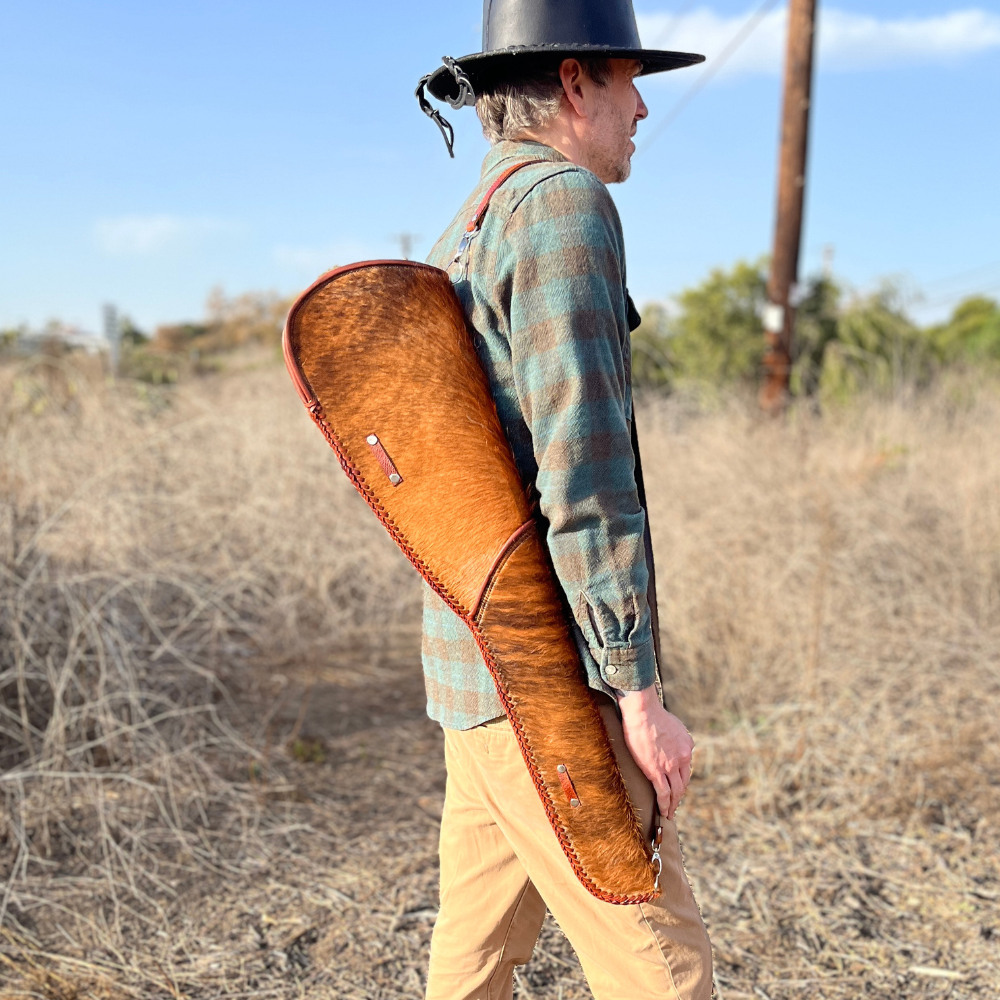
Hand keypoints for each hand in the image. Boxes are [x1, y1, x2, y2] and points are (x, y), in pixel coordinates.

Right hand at [617, 685, 693, 820]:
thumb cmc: (652, 712)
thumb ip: (674, 737)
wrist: (643, 711)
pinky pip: (663, 792)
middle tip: (674, 805)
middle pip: (683, 782)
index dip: (681, 780)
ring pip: (675, 791)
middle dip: (679, 796)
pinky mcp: (656, 770)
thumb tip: (670, 742)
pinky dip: (665, 805)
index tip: (677, 787)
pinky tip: (663, 812)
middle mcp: (683, 757)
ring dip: (673, 804)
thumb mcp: (673, 724)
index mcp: (687, 746)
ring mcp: (670, 765)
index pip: (686, 768)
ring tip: (669, 814)